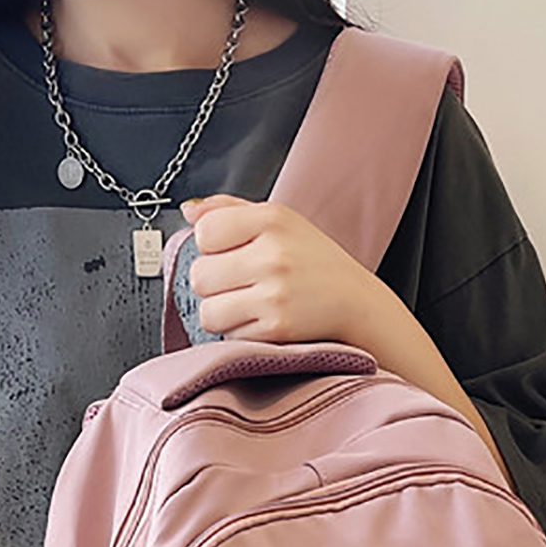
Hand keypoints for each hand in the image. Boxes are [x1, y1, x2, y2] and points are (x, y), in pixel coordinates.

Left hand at [180, 194, 382, 344]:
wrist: (356, 301)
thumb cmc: (314, 261)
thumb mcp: (280, 220)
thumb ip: (230, 210)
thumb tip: (189, 213)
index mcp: (271, 219)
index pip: (204, 233)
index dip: (210, 247)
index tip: (229, 253)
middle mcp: (273, 254)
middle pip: (199, 276)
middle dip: (213, 284)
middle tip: (239, 284)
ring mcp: (275, 294)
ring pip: (208, 312)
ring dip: (221, 313)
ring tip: (247, 304)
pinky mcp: (277, 328)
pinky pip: (230, 336)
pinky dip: (240, 332)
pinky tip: (262, 319)